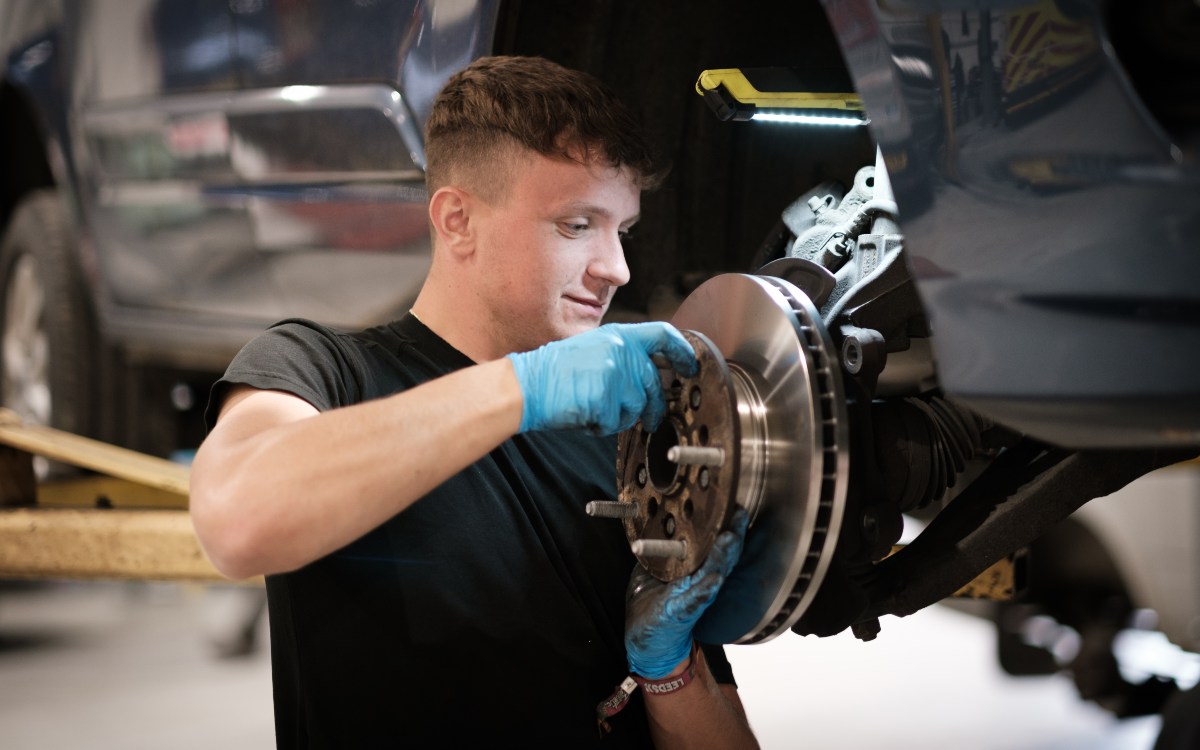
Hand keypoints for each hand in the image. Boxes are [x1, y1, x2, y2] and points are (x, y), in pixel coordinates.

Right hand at [506, 322, 696, 434]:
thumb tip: (651, 373)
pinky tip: (584, 415)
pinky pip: (615, 422)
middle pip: (654, 384)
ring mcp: (615, 376)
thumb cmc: (557, 370)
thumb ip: (624, 355)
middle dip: (653, 407)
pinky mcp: (606, 400)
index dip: (682, 350)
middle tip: (650, 418)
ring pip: (637, 407)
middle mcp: (621, 352)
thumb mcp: (594, 348)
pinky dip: (602, 425)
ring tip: (595, 409)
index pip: (663, 335)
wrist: (527, 384)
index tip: (691, 365)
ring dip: (620, 416)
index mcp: (619, 336)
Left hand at [624, 509, 749, 678]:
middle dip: (731, 535)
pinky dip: (704, 589)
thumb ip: (660, 551)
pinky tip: (713, 580)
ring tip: (730, 538)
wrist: (646, 644)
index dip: (724, 526)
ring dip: (722, 557)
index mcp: (692, 572)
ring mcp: (692, 599)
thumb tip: (657, 522)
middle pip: (720, 556)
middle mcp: (699, 584)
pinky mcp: (680, 613)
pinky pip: (694, 600)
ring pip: (712, 574)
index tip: (732, 506)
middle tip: (738, 514)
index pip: (713, 546)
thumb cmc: (651, 606)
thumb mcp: (653, 571)